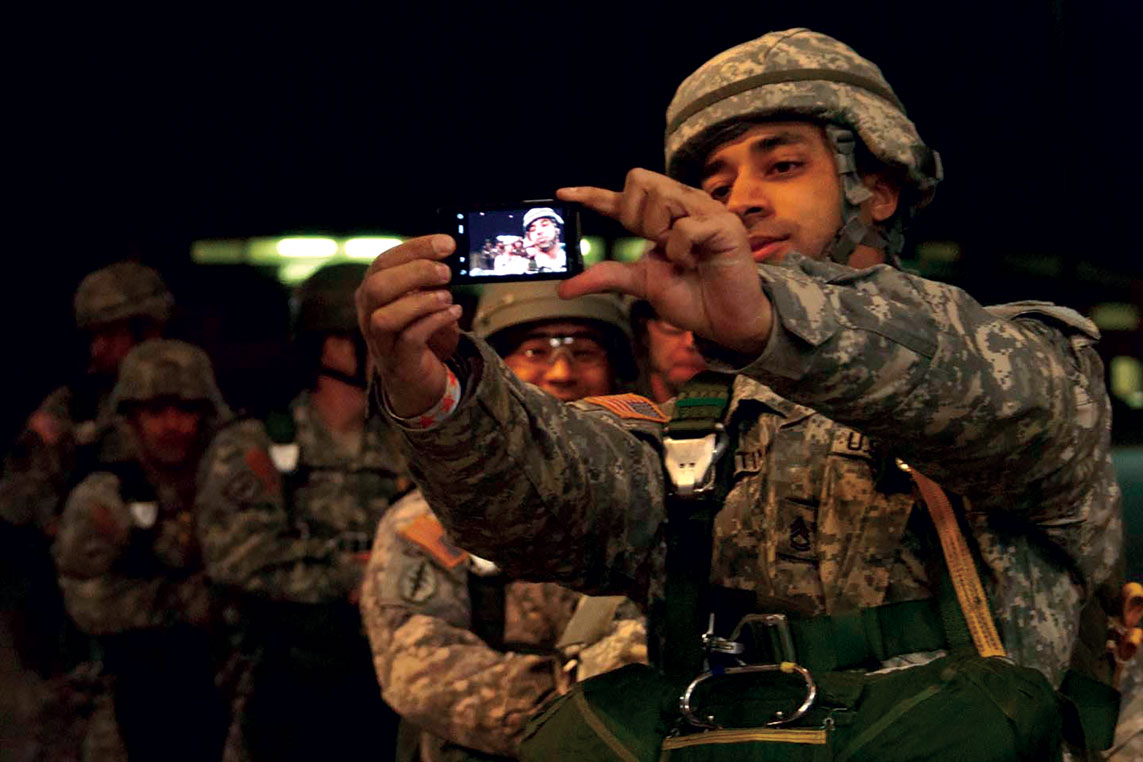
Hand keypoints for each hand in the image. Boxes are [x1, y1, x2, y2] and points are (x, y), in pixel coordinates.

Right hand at [356, 235, 462, 416]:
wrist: (414, 380)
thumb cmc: (418, 332)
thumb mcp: (420, 301)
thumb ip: (428, 279)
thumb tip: (451, 254)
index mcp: (373, 292)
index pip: (385, 262)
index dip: (415, 249)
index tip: (447, 243)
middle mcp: (368, 314)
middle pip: (377, 286)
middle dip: (415, 272)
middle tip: (447, 272)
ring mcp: (380, 340)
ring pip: (385, 317)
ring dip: (421, 301)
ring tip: (448, 297)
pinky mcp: (398, 361)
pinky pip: (409, 339)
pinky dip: (433, 322)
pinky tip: (453, 313)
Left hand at [558, 169, 771, 356]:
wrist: (726, 322)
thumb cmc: (692, 297)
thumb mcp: (642, 284)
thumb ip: (607, 277)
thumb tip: (564, 288)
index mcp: (662, 216)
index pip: (621, 198)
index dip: (591, 194)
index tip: (562, 194)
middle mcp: (683, 204)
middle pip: (638, 180)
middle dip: (636, 216)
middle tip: (656, 245)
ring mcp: (705, 209)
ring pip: (660, 198)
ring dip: (660, 233)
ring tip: (681, 255)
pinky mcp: (724, 224)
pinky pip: (682, 228)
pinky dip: (680, 251)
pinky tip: (695, 261)